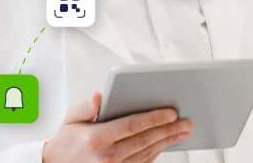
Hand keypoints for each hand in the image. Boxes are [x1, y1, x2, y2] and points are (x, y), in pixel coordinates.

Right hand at [42, 91, 191, 162]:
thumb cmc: (66, 140)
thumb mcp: (71, 118)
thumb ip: (86, 106)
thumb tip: (99, 95)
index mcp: (96, 138)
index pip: (132, 126)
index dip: (154, 118)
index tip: (171, 112)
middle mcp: (107, 156)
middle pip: (144, 141)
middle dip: (168, 130)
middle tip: (186, 122)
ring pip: (147, 153)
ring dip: (167, 142)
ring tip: (182, 131)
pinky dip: (156, 153)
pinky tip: (166, 143)